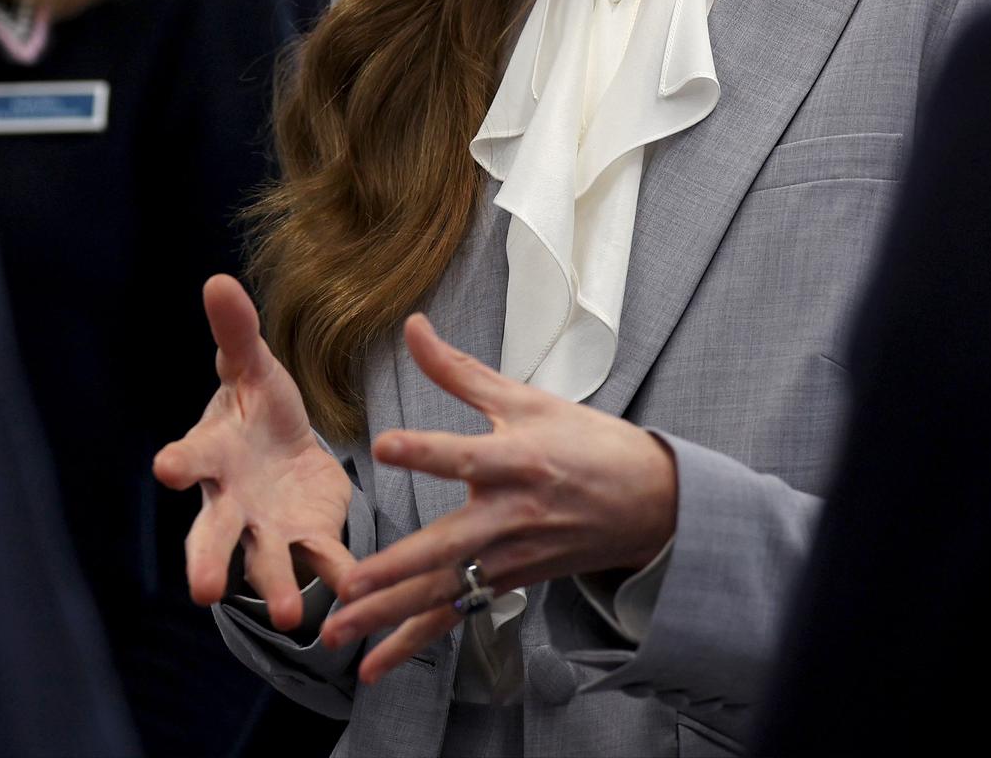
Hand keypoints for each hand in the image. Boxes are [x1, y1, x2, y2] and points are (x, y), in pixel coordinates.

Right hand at [154, 275, 357, 630]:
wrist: (286, 451)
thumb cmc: (257, 406)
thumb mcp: (251, 366)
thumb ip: (236, 332)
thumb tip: (217, 280)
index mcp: (214, 451)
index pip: (190, 458)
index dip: (179, 463)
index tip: (166, 467)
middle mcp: (232, 500)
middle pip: (212, 534)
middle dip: (207, 559)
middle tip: (203, 589)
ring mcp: (267, 528)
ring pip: (263, 562)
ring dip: (273, 586)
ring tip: (284, 612)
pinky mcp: (308, 540)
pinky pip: (321, 563)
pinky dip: (337, 580)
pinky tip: (356, 597)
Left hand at [320, 313, 678, 682]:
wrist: (651, 503)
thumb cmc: (589, 444)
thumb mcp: (528, 399)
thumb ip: (459, 370)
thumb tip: (413, 324)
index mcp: (517, 461)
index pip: (464, 455)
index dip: (426, 451)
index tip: (385, 446)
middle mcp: (511, 516)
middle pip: (448, 547)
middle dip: (396, 569)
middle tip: (351, 582)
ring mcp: (510, 559)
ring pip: (443, 592)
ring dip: (389, 617)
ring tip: (339, 634)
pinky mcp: (508, 583)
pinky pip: (455, 617)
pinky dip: (413, 642)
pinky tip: (375, 666)